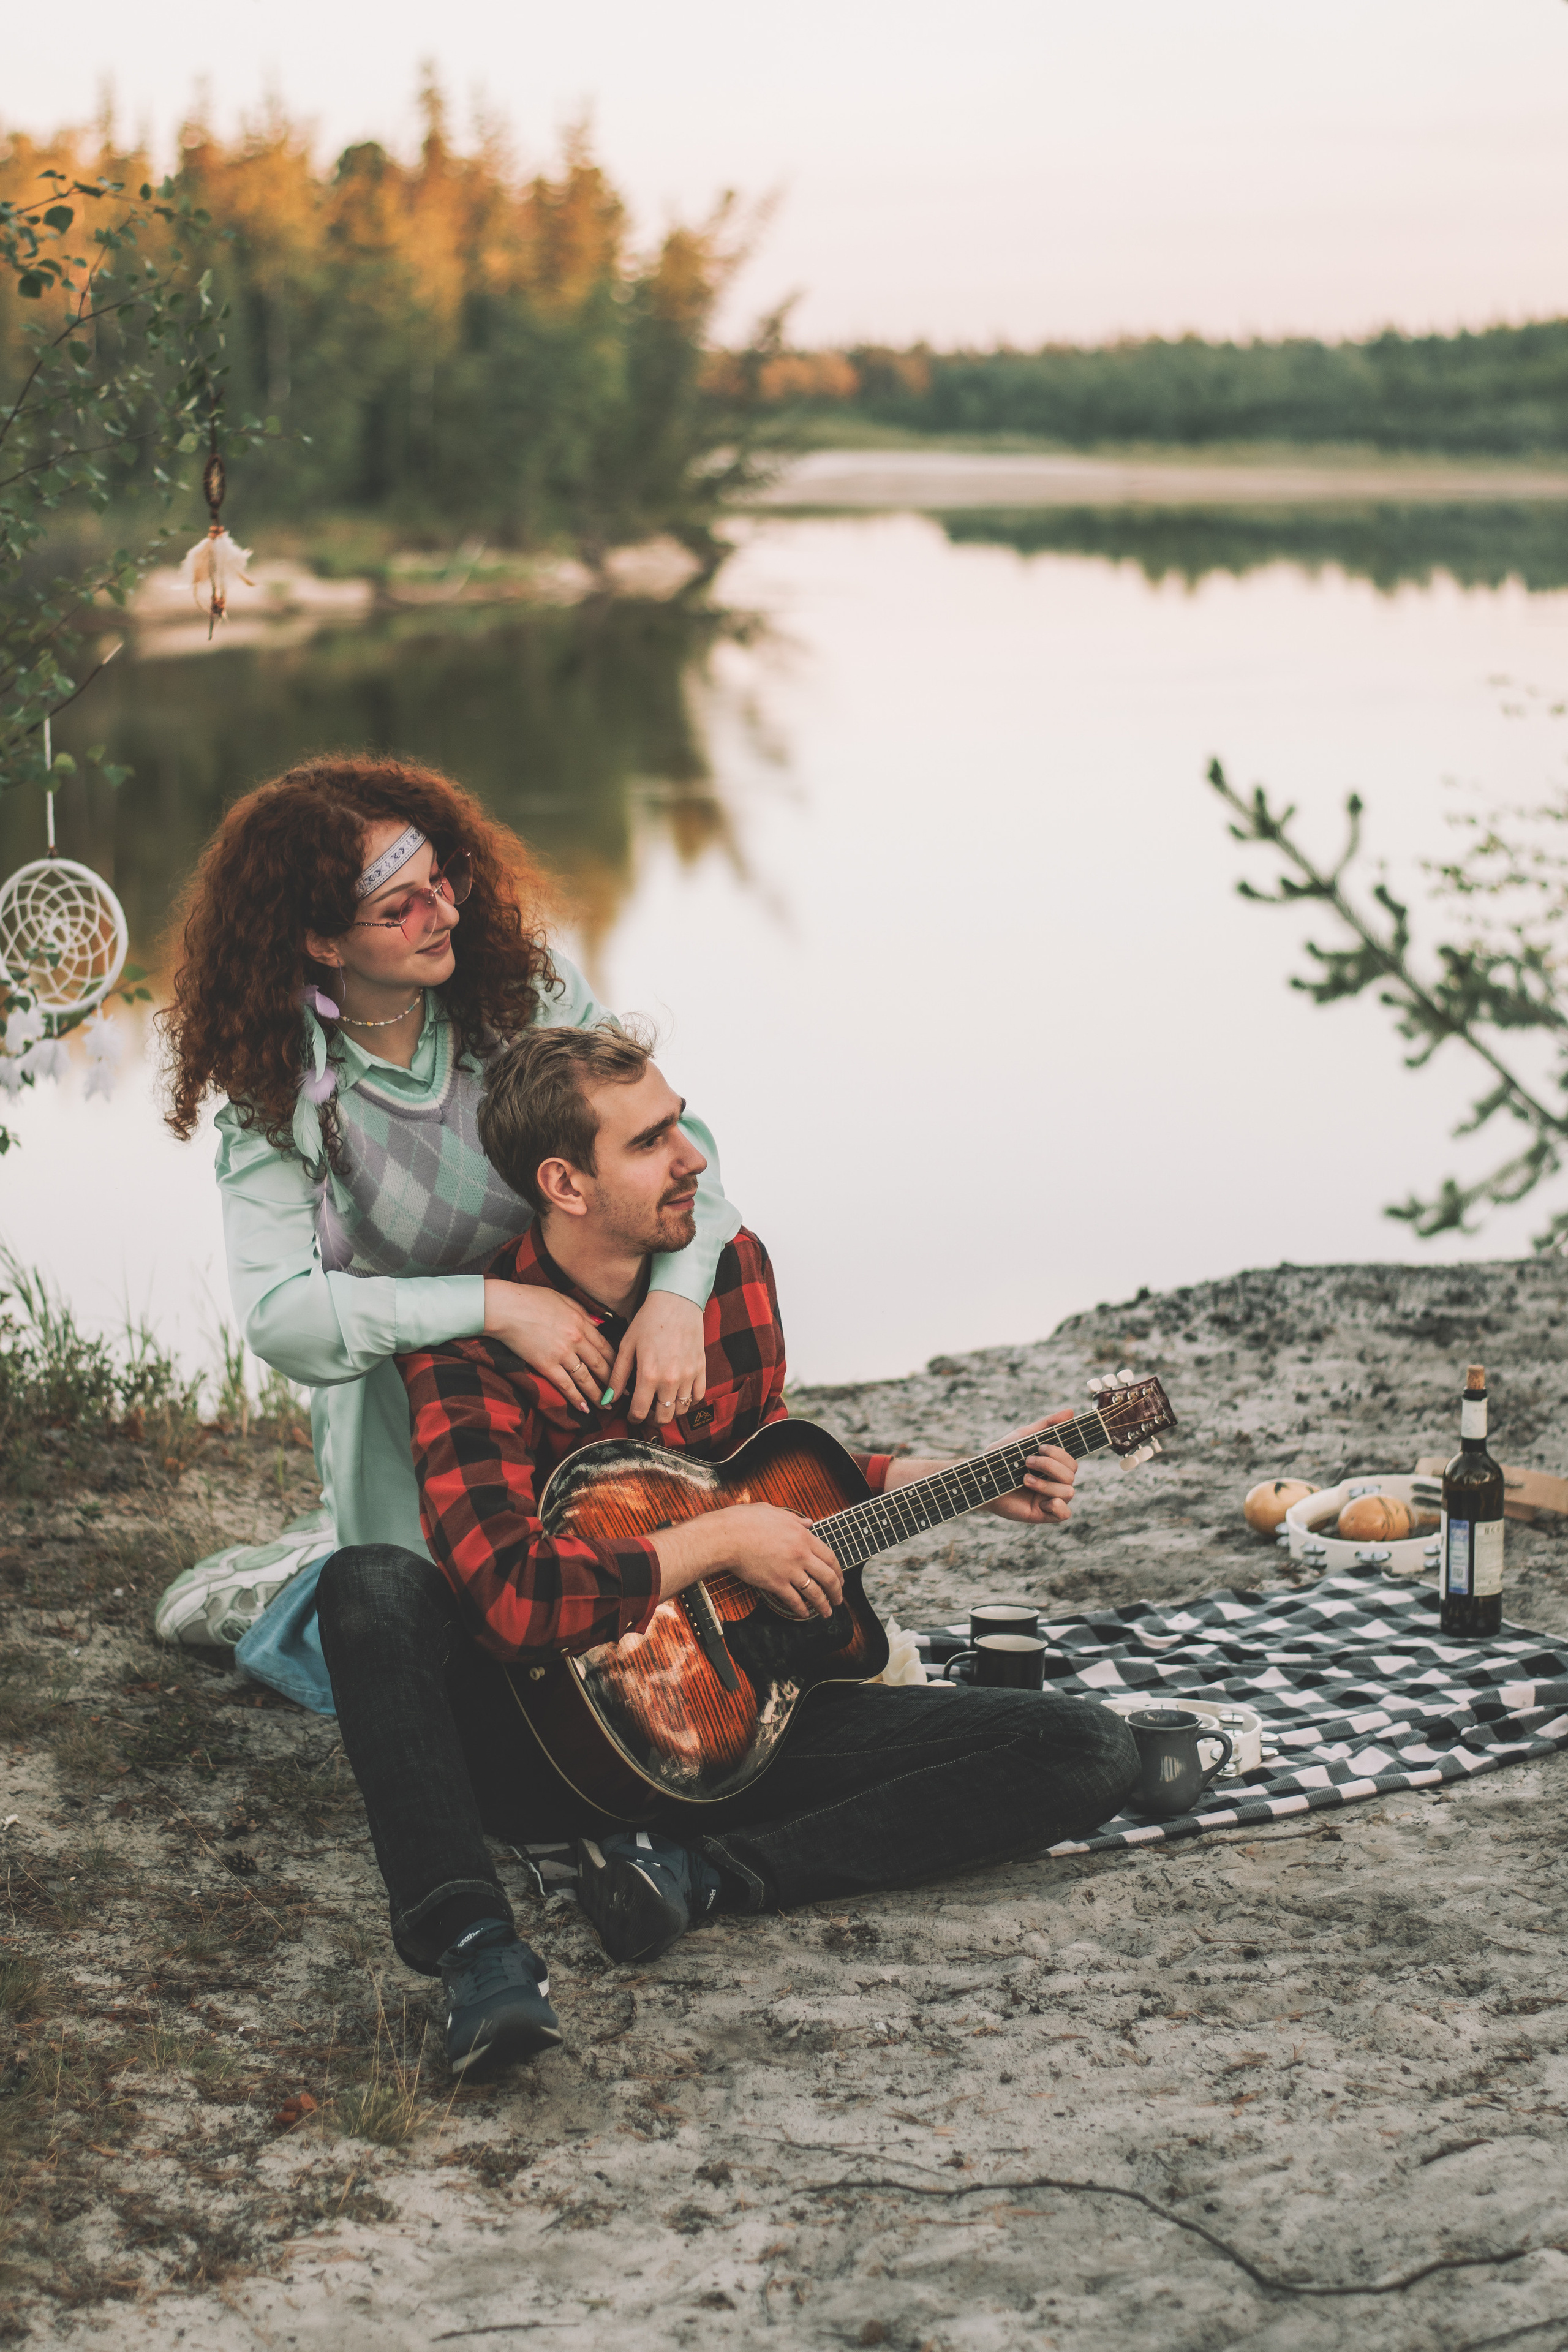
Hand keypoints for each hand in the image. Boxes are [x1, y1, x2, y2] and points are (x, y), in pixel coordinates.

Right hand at [483, 1279, 612, 1416]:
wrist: (506, 1307)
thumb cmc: (532, 1299)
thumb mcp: (564, 1299)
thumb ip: (583, 1313)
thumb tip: (599, 1324)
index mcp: (581, 1322)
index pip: (606, 1346)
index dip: (617, 1361)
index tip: (626, 1371)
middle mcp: (576, 1339)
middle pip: (600, 1364)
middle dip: (613, 1381)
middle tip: (622, 1393)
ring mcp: (562, 1353)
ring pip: (586, 1378)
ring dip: (598, 1394)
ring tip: (606, 1405)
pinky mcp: (546, 1365)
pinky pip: (565, 1385)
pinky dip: (575, 1398)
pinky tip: (584, 1409)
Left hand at [610, 1291, 706, 1425]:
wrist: (676, 1301)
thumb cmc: (648, 1321)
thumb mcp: (627, 1346)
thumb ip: (618, 1375)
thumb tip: (608, 1399)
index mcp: (648, 1375)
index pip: (640, 1413)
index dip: (633, 1419)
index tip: (631, 1415)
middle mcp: (670, 1380)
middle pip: (663, 1418)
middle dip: (652, 1419)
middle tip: (646, 1411)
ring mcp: (689, 1376)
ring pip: (681, 1410)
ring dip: (669, 1411)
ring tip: (661, 1402)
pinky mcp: (701, 1369)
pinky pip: (697, 1397)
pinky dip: (688, 1401)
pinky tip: (678, 1393)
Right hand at [651, 1504, 843, 1619]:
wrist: (726, 1537)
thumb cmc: (744, 1521)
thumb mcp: (773, 1511)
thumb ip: (794, 1519)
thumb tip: (808, 1522)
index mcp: (802, 1536)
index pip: (829, 1556)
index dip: (838, 1570)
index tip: (840, 1578)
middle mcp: (800, 1554)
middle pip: (828, 1576)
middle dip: (837, 1591)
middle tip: (839, 1598)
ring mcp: (789, 1570)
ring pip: (815, 1592)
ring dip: (823, 1605)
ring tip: (827, 1612)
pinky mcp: (776, 1583)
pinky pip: (794, 1600)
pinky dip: (801, 1610)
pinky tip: (803, 1614)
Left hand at [984, 1409, 1076, 1525]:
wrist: (980, 1478)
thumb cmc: (999, 1458)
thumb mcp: (1022, 1437)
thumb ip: (1046, 1425)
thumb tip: (1071, 1411)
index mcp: (1052, 1465)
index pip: (1071, 1461)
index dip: (1059, 1454)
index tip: (1039, 1447)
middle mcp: (1054, 1482)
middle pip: (1071, 1474)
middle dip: (1050, 1466)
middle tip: (1026, 1462)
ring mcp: (1049, 1498)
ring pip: (1068, 1491)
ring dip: (1046, 1484)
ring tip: (1024, 1479)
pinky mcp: (1042, 1513)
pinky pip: (1064, 1514)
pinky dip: (1058, 1506)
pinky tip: (1042, 1501)